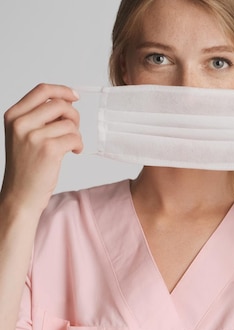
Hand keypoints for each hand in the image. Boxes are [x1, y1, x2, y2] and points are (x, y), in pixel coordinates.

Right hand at [1, 84, 82, 213]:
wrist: (20, 195)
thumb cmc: (27, 166)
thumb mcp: (24, 135)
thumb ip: (40, 117)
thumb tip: (67, 101)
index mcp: (13, 115)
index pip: (42, 90)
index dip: (63, 90)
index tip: (75, 96)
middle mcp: (20, 123)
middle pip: (60, 104)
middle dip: (73, 115)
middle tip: (73, 129)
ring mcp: (33, 136)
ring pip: (70, 122)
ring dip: (76, 134)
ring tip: (70, 145)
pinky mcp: (48, 149)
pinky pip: (75, 137)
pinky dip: (79, 145)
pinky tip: (73, 152)